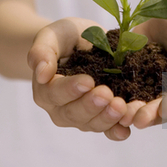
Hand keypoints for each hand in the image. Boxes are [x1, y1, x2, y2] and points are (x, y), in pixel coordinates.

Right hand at [27, 17, 142, 140]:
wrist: (83, 41)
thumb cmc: (64, 36)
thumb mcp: (51, 35)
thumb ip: (42, 51)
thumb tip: (41, 74)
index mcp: (45, 89)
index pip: (55, 93)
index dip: (71, 89)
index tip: (88, 81)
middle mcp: (61, 108)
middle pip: (74, 113)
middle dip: (91, 105)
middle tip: (106, 94)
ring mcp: (81, 116)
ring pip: (92, 123)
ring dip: (107, 117)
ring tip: (120, 107)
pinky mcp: (100, 117)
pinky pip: (108, 129)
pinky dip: (117, 130)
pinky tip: (126, 129)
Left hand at [128, 8, 166, 128]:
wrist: (166, 18)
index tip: (165, 111)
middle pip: (163, 105)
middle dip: (151, 113)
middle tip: (137, 120)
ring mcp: (152, 85)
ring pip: (144, 102)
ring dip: (133, 111)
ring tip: (121, 116)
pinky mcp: (134, 77)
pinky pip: (126, 89)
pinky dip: (118, 97)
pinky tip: (107, 102)